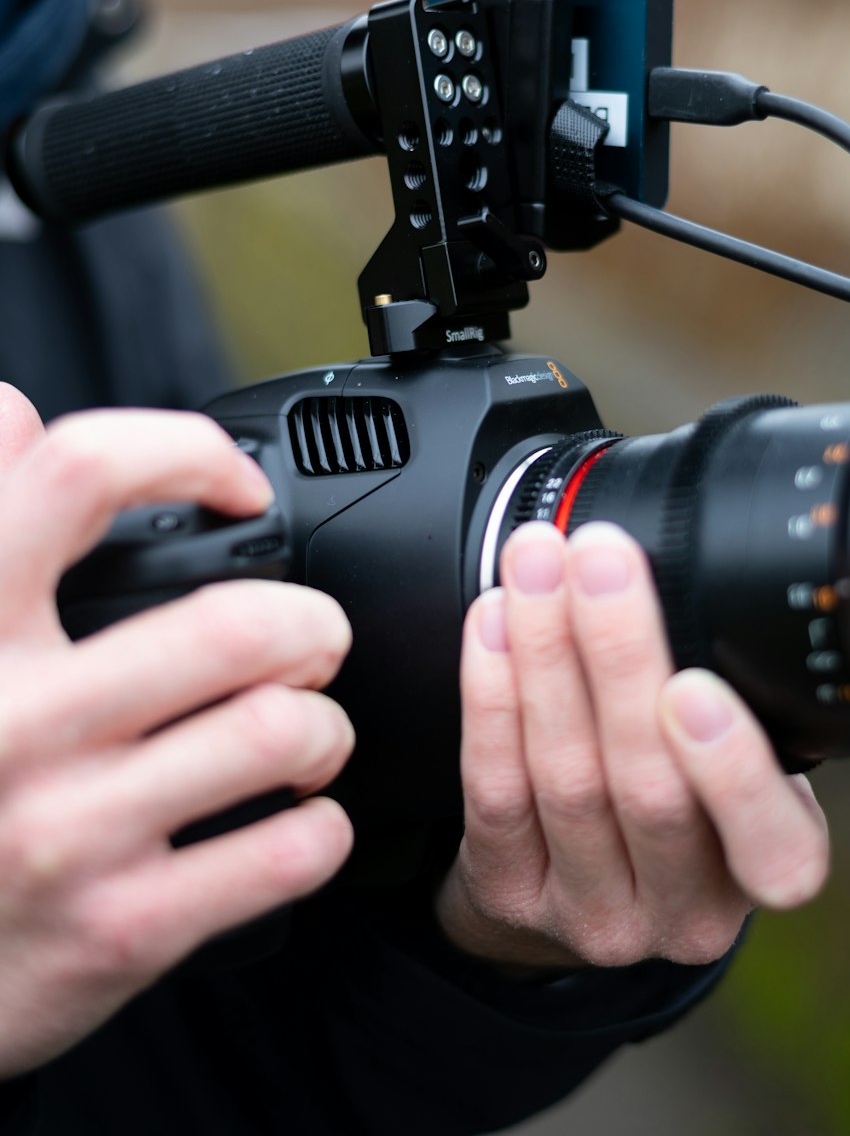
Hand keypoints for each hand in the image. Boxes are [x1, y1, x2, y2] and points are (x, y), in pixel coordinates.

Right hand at [0, 384, 355, 1076]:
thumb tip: (17, 414)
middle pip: (236, 622)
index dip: (185, 452)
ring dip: (324, 725)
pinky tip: (296, 820)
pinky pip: (286, 854)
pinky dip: (321, 828)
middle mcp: (11, 721)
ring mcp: (66, 832)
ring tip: (306, 729)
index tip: (236, 485)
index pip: (80, 475)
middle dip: (313, 624)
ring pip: (277, 732)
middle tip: (313, 638)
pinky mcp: (118, 930)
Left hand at [436, 520, 827, 970]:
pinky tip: (492, 624)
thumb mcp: (742, 764)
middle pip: (648, 787)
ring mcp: (593, 913)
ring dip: (545, 652)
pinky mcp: (511, 895)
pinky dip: (490, 695)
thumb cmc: (680, 795)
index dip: (732, 773)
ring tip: (538, 565)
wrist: (579, 894)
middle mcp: (685, 912)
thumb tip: (700, 559)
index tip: (692, 685)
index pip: (773, 848)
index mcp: (766, 864)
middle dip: (619, 654)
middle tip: (600, 556)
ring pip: (564, 779)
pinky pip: (494, 789)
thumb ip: (745, 700)